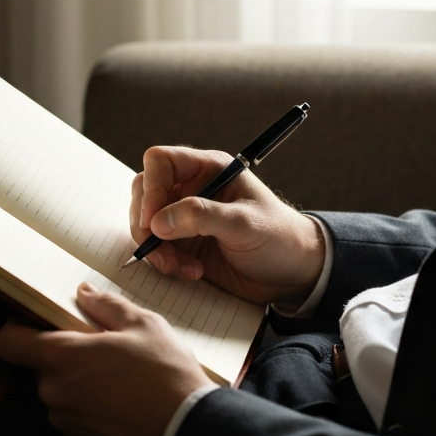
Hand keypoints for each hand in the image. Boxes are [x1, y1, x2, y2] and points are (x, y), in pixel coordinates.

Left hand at [0, 283, 215, 435]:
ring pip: (60, 392)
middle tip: (100, 348)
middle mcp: (55, 392)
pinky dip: (90, 406)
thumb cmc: (167, 374)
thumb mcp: (143, 325)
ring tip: (118, 376)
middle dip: (64, 356)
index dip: (16, 331)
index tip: (36, 324)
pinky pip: (74, 416)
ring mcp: (67, 421)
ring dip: (78, 382)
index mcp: (62, 357)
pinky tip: (122, 401)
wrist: (189, 432)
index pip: (8, 343)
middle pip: (41, 367)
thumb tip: (84, 293)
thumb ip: (106, 305)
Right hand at [129, 146, 324, 305]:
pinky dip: (165, 263)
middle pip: (144, 192)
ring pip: (144, 223)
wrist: (292, 273)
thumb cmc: (278, 237)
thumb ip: (201, 217)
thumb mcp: (243, 223)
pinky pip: (156, 249)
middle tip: (159, 248)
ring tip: (181, 266)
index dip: (151, 188)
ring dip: (156, 249)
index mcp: (208, 169)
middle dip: (145, 223)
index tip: (152, 219)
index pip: (161, 162)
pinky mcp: (183, 243)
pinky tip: (191, 271)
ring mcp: (184, 217)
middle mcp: (191, 189)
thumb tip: (157, 221)